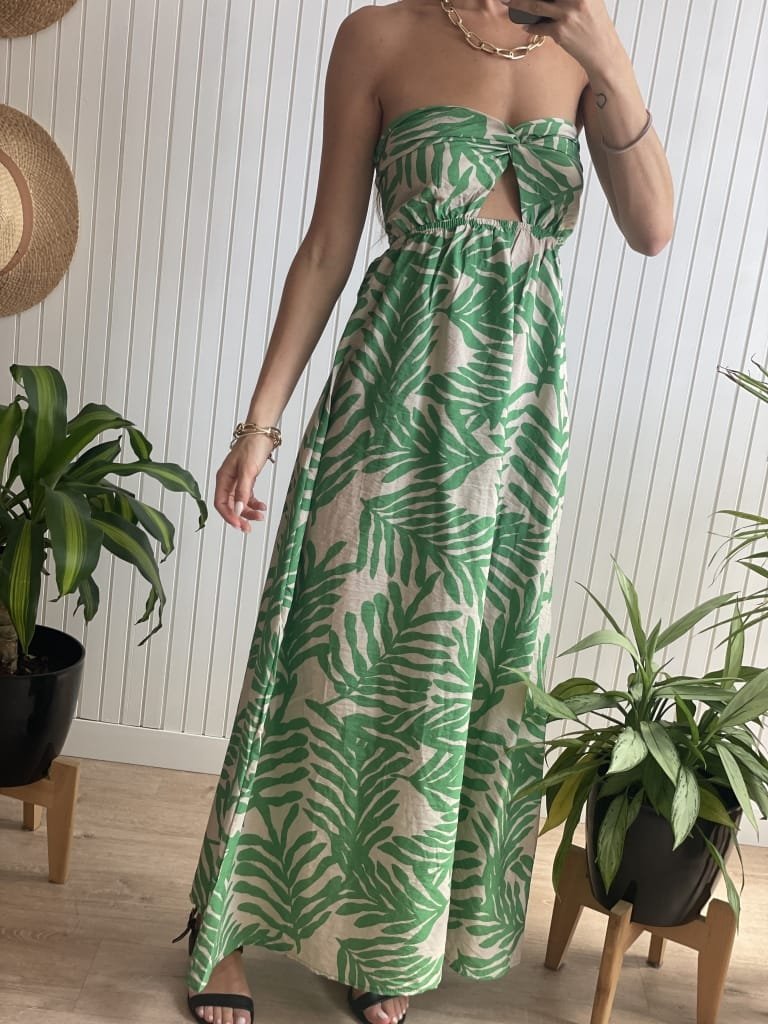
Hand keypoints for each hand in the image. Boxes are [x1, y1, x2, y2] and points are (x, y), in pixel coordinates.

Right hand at [214, 435, 271, 533]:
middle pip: (229, 505)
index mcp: (223, 478)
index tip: (239, 525)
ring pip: (239, 502)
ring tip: (260, 515)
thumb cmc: (252, 446)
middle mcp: (228, 481)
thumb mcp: (248, 471)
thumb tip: (237, 509)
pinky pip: (247, 496)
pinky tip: (262, 506)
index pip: (220, 503)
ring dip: (249, 511)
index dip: (228, 516)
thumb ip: (243, 491)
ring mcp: (237, 480)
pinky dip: (254, 503)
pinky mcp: (247, 479)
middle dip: (239, 517)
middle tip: (249, 528)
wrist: (263, 432)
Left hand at [501, 0, 621, 73]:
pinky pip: (539, 27)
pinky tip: (526, 25)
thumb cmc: (595, 26)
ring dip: (518, 4)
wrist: (603, 52)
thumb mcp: (590, 1)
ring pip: (535, 6)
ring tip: (508, 2)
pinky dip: (531, 26)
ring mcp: (567, 15)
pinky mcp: (560, 32)